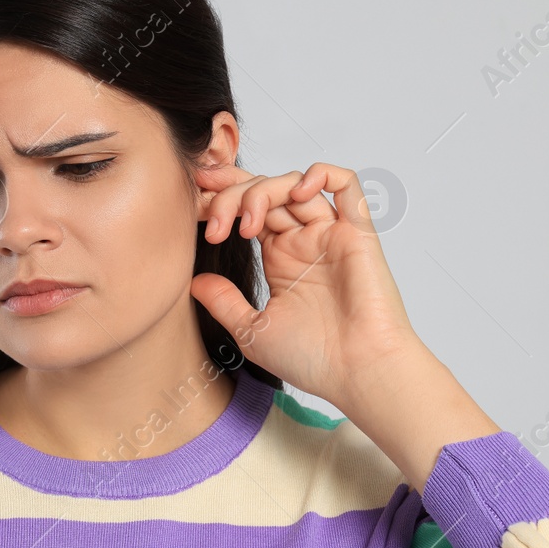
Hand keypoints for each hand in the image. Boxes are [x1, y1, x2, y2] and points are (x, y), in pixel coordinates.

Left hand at [190, 161, 424, 408]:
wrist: (356, 373)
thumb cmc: (313, 359)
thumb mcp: (252, 331)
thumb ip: (224, 302)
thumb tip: (192, 281)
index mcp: (280, 258)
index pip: (247, 210)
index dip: (219, 200)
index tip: (191, 205)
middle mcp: (304, 241)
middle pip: (265, 190)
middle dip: (230, 192)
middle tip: (209, 214)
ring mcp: (330, 234)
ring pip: (293, 183)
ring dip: (262, 191)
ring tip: (245, 224)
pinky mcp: (357, 232)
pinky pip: (345, 184)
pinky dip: (320, 174)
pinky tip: (296, 193)